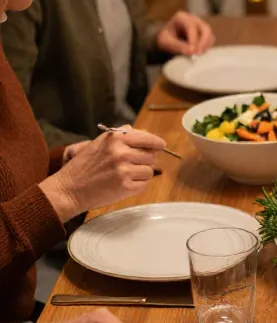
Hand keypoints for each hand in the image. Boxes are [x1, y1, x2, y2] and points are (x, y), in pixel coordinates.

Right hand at [40, 128, 164, 222]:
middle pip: (151, 155)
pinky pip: (144, 184)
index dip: (157, 142)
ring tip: (124, 175)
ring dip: (141, 174)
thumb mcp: (100, 143)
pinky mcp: (126, 187)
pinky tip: (123, 184)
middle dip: (146, 160)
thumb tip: (145, 133)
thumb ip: (122, 135)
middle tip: (132, 165)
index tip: (161, 145)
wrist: (69, 189)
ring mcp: (124, 170)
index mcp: (116, 139)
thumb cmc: (84, 166)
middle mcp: (122, 153)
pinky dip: (137, 185)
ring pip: (149, 171)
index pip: (147, 138)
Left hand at [155, 10, 214, 56]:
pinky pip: (210, 40)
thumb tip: (191, 52)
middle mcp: (193, 19)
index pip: (191, 26)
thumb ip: (177, 45)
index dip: (193, 39)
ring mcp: (200, 25)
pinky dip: (206, 47)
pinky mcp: (204, 33)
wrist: (166, 40)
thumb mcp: (166, 42)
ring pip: (210, 35)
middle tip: (197, 54)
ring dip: (205, 46)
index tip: (192, 52)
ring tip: (197, 55)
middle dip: (203, 43)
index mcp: (182, 17)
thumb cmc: (165, 39)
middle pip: (205, 29)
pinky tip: (199, 54)